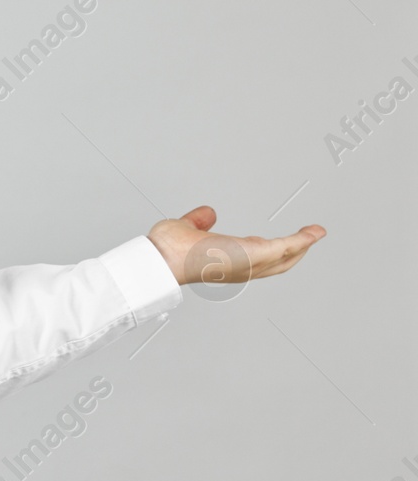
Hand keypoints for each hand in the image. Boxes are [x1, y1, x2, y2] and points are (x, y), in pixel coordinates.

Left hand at [148, 205, 323, 286]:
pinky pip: (285, 248)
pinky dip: (302, 241)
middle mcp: (241, 267)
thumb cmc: (168, 250)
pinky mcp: (254, 255)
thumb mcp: (187, 229)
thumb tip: (208, 213)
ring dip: (303, 244)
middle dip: (296, 250)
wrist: (163, 257)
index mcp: (228, 260)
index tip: (282, 241)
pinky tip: (313, 233)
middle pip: (278, 262)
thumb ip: (198, 221)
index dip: (270, 249)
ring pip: (285, 256)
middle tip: (310, 237)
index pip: (256, 256)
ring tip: (316, 233)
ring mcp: (249, 263)